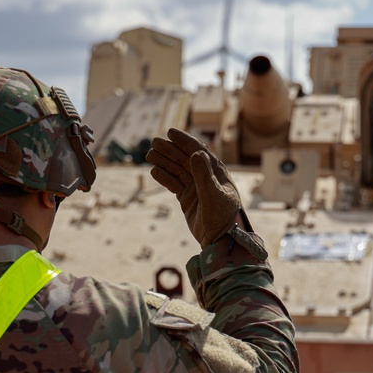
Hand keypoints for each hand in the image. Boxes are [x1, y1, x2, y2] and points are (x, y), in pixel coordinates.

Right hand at [147, 128, 241, 247]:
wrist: (220, 240)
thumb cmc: (222, 217)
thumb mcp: (213, 195)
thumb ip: (204, 175)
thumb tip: (195, 153)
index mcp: (216, 172)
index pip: (198, 151)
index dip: (184, 141)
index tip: (170, 132)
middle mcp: (206, 177)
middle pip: (184, 159)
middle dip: (169, 150)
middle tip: (153, 142)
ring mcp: (196, 187)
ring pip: (177, 170)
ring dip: (164, 162)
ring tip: (149, 155)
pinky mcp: (188, 199)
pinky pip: (174, 184)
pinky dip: (164, 178)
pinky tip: (154, 171)